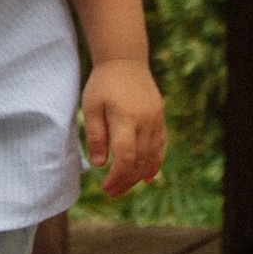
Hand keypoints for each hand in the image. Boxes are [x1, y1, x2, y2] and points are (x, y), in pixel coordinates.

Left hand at [81, 59, 165, 197]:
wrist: (126, 61)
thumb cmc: (104, 84)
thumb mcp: (91, 106)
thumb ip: (96, 135)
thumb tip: (99, 164)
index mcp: (126, 118)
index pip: (125, 156)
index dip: (117, 176)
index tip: (105, 187)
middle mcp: (145, 122)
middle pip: (140, 160)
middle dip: (126, 180)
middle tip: (112, 192)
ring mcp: (156, 121)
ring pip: (152, 156)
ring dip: (139, 176)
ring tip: (125, 187)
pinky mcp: (160, 119)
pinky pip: (160, 146)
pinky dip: (154, 163)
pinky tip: (147, 177)